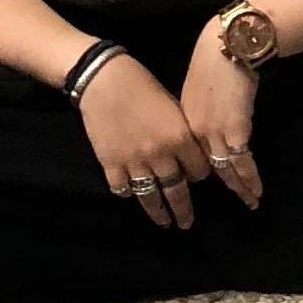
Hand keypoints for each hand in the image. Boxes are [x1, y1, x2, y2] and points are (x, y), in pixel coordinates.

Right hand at [76, 53, 208, 229]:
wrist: (104, 79)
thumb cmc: (142, 85)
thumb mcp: (172, 106)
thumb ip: (182, 134)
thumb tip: (189, 155)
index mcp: (180, 138)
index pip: (199, 171)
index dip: (198, 176)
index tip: (194, 178)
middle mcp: (161, 155)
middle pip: (177, 192)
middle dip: (183, 211)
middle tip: (185, 223)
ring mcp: (135, 162)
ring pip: (151, 197)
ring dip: (159, 213)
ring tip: (164, 222)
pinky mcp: (111, 164)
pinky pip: (123, 189)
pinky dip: (128, 193)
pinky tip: (131, 194)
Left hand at [181, 28, 262, 209]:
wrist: (228, 46)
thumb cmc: (215, 62)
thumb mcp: (198, 90)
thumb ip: (200, 111)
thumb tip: (208, 124)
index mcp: (183, 121)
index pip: (189, 155)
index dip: (198, 172)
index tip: (205, 185)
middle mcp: (195, 131)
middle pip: (204, 168)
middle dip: (216, 188)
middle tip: (223, 205)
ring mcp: (214, 132)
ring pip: (225, 169)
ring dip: (239, 188)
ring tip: (250, 202)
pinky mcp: (235, 130)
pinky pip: (243, 162)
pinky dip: (251, 178)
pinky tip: (256, 190)